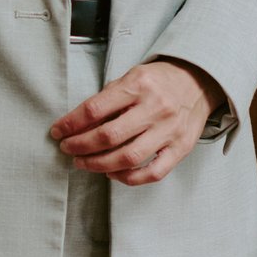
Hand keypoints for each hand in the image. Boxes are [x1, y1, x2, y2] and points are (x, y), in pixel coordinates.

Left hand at [48, 59, 222, 185]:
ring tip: (83, 162)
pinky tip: (112, 173)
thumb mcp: (131, 78)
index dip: (71, 123)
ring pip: (128, 157)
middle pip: (109, 136)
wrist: (198, 81)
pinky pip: (153, 172)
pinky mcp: (181, 148)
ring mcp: (170, 130)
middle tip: (67, 148)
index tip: (58, 131)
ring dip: (99, 164)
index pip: (95, 109)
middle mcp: (155, 107)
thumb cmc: (158, 81)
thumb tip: (77, 125)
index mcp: (138, 85)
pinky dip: (129, 178)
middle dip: (81, 146)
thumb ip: (108, 99)